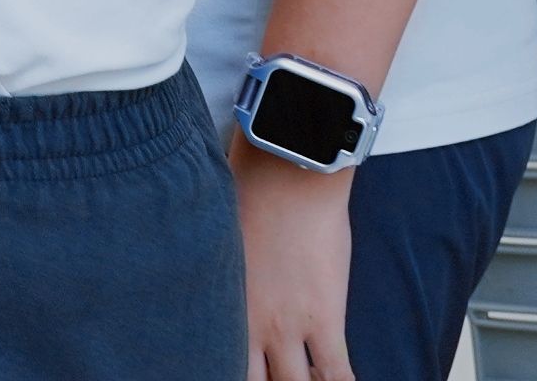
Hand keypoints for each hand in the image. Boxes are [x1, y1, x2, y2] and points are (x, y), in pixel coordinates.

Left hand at [232, 144, 355, 380]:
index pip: (213, 359)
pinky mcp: (324, 319)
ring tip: (308, 378)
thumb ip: (218, 271)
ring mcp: (287, 325)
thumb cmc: (245, 193)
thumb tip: (200, 266)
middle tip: (276, 375)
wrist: (286, 175)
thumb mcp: (218, 241)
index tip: (234, 365)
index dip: (223, 368)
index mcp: (217, 303)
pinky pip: (337, 374)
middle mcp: (246, 323)